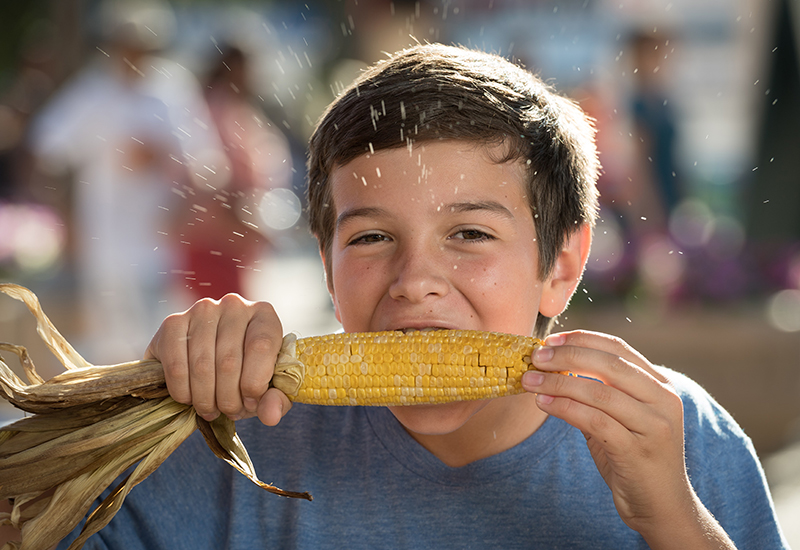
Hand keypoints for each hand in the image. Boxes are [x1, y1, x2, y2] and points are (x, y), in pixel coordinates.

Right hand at [145, 294, 291, 425]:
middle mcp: (233, 305)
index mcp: (264, 315)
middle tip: (229, 412)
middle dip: (229, 398)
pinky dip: (183, 392)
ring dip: (206, 399)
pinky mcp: (172, 323)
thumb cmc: (247, 374)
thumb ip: (276, 400)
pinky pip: (175, 367)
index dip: (255, 383)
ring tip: (212, 409)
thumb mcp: (269, 388)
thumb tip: (270, 416)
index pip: (261, 346)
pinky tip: (191, 398)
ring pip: (201, 366)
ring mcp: (201, 311)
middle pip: (228, 360)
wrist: (211, 362)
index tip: (251, 403)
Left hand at [521, 330, 732, 547]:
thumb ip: (597, 392)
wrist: (661, 507)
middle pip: (609, 364)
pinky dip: (565, 408)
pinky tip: (543, 403)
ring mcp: (654, 426)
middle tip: (536, 356)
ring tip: (529, 380)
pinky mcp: (638, 451)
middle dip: (567, 356)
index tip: (550, 339)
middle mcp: (663, 400)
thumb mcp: (619, 418)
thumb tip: (552, 367)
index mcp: (660, 386)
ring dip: (558, 383)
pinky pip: (595, 421)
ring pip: (599, 393)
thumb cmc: (633, 458)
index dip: (582, 339)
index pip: (618, 348)